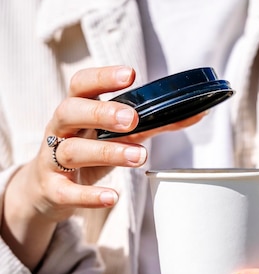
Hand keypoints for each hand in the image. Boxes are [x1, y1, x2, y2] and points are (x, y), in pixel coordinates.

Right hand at [1, 65, 203, 268]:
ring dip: (106, 152)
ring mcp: (53, 160)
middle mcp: (61, 130)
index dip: (102, 77)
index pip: (81, 85)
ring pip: (73, 150)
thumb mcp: (114, 136)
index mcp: (76, 110)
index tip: (130, 75)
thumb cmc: (88, 154)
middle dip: (101, 112)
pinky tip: (113, 198)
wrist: (46, 190)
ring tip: (140, 156)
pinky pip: (67, 192)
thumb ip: (152, 124)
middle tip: (132, 119)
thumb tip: (197, 113)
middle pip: (70, 111)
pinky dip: (90, 196)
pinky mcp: (53, 190)